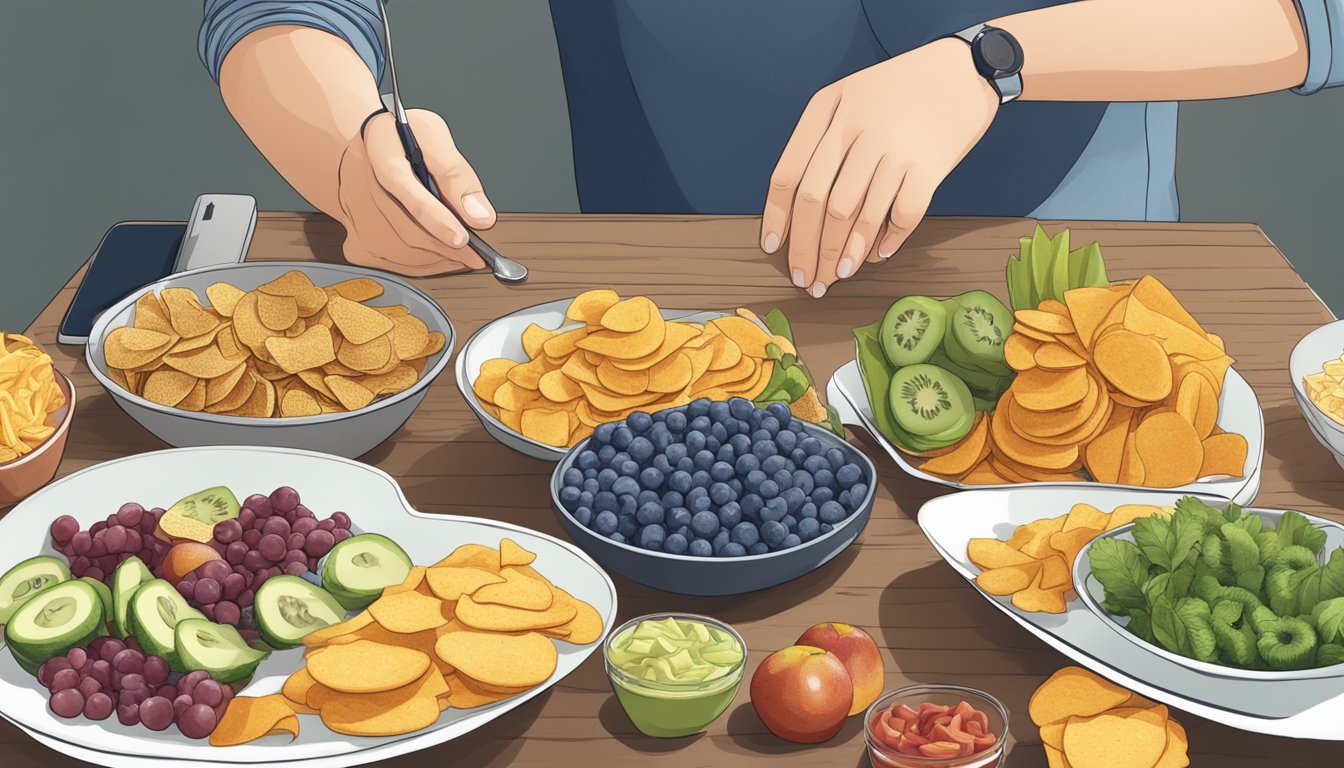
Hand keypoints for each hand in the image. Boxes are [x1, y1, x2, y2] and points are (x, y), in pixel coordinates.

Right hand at [335, 109, 495, 275]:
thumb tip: (480, 216)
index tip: (462, 238)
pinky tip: (438, 255)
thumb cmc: (399, 139)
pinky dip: (421, 264)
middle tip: (476, 255)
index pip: (411, 196)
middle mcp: (364, 191)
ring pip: (403, 254)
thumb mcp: (433, 136)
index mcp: (384, 158)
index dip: (438, 221)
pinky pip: (393, 263)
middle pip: (409, 232)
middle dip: (448, 249)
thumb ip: (457, 175)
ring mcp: (357, 219)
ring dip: (437, 259)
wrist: (362, 147)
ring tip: (462, 254)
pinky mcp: (356, 240)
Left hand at [761, 39, 999, 296]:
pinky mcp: (930, 165)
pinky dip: (887, 241)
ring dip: (842, 254)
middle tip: (808, 279)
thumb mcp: (847, 99)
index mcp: (827, 109)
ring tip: (836, 276)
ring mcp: (895, 147)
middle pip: (818, 202)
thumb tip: (800, 215)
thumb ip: (821, 144)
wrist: (961, 70)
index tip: (773, 249)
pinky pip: (903, 215)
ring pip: (856, 215)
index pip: (789, 174)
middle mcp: (857, 128)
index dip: (777, 218)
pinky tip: (877, 256)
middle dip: (808, 249)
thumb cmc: (896, 92)